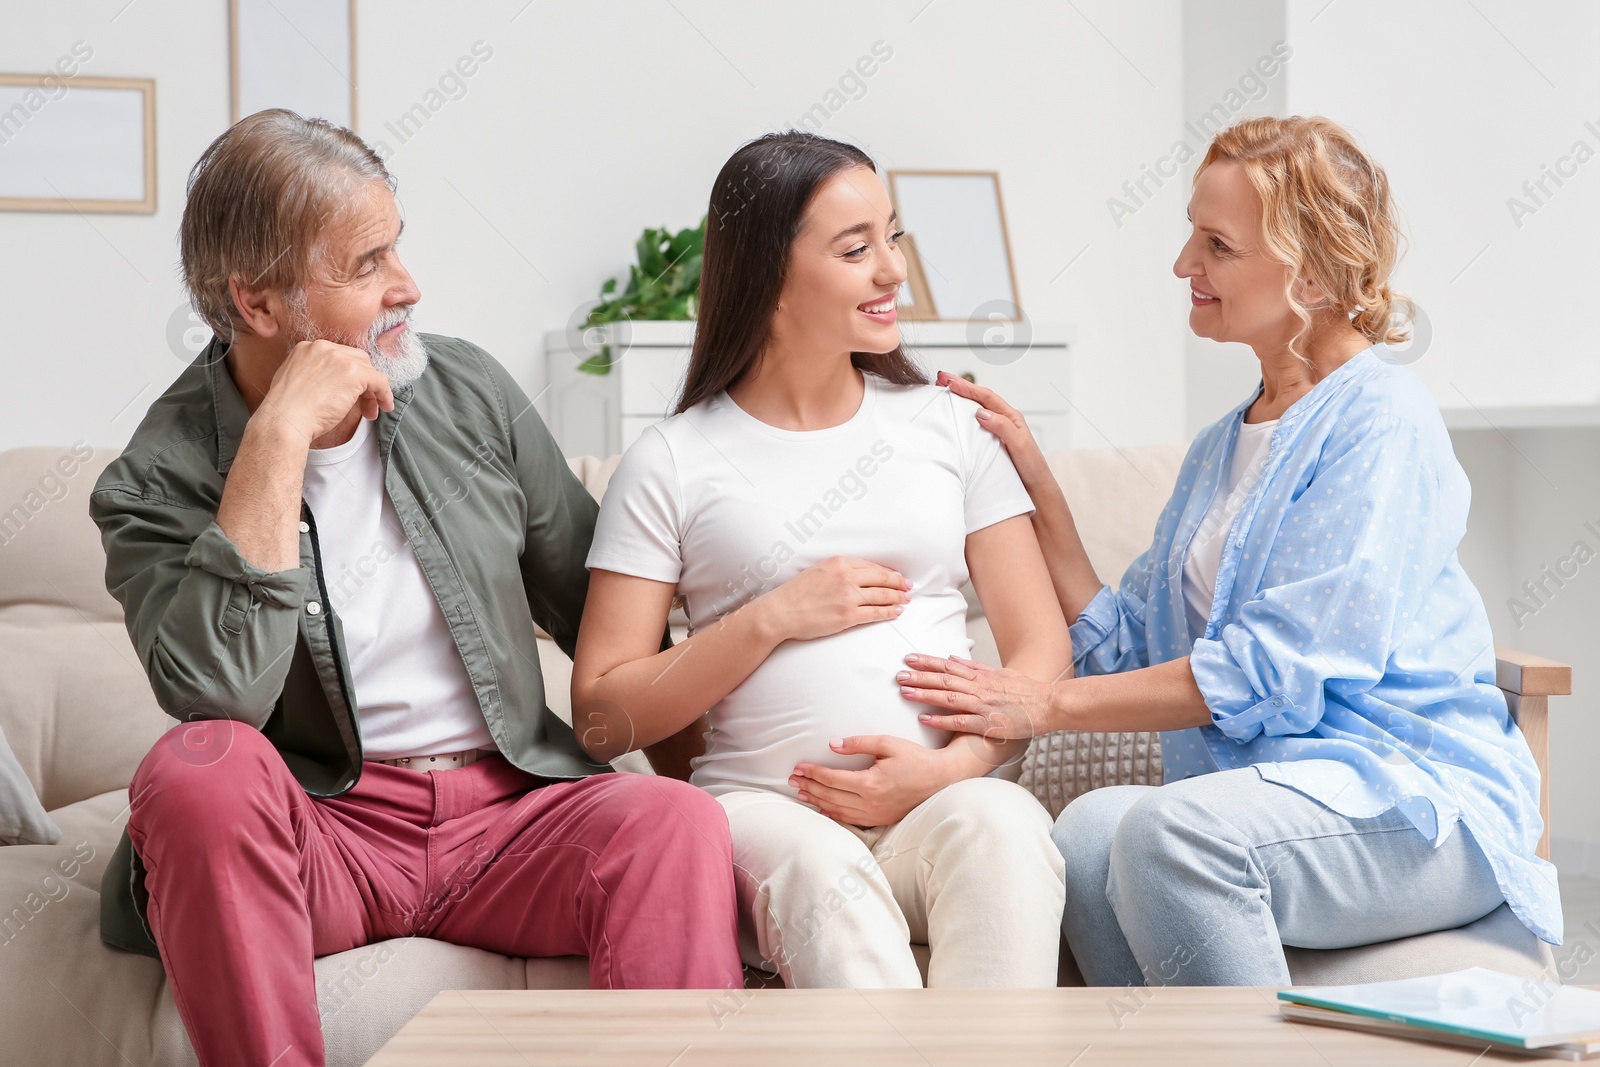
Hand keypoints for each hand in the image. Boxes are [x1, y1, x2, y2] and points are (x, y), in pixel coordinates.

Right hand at [259, 338, 395, 443]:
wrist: (285, 421)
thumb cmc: (288, 411)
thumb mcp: (296, 381)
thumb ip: (314, 374)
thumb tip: (333, 384)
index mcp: (307, 348)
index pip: (338, 357)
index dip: (348, 375)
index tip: (349, 392)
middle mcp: (324, 347)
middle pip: (356, 360)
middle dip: (362, 382)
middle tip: (363, 403)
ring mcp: (339, 358)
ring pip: (368, 370)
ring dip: (372, 391)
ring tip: (371, 410)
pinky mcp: (354, 373)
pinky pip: (379, 381)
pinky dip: (384, 394)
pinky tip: (384, 406)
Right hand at [758, 556, 911, 642]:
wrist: (780, 612)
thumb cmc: (795, 593)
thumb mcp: (818, 571)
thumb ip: (839, 571)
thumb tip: (860, 576)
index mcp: (839, 562)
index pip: (872, 566)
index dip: (888, 572)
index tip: (897, 576)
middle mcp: (846, 577)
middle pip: (882, 579)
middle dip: (898, 583)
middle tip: (908, 587)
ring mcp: (848, 596)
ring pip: (882, 596)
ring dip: (897, 598)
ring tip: (906, 600)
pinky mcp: (847, 615)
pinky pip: (875, 613)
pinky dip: (888, 612)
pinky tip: (896, 611)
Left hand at [790, 735, 947, 826]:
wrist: (941, 779)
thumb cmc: (915, 758)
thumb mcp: (888, 744)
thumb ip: (859, 743)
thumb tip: (833, 745)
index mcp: (870, 783)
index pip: (832, 779)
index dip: (812, 773)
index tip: (798, 767)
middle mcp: (869, 803)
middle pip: (830, 795)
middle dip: (809, 786)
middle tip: (791, 780)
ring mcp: (875, 814)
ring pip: (837, 810)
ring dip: (817, 801)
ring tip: (801, 793)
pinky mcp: (881, 820)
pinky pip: (851, 820)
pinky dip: (833, 814)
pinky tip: (823, 808)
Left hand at [897, 653, 1056, 739]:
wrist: (1048, 704)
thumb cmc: (1026, 691)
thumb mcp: (1001, 673)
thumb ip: (976, 667)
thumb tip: (954, 658)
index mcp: (982, 676)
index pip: (949, 666)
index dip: (928, 662)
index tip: (910, 658)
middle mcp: (980, 688)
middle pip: (944, 680)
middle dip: (920, 676)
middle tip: (899, 675)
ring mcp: (983, 706)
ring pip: (949, 698)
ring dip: (926, 694)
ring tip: (906, 692)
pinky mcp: (987, 724)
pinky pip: (960, 722)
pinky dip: (941, 720)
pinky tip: (925, 719)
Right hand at [936, 371, 1049, 487]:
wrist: (1035, 487)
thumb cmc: (1032, 467)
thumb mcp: (1020, 445)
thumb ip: (1002, 427)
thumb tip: (981, 412)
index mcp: (1010, 417)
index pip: (985, 396)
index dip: (967, 387)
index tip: (949, 381)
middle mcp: (1002, 421)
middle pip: (978, 399)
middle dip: (959, 387)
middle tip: (940, 379)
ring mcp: (995, 431)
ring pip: (974, 410)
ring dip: (959, 400)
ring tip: (942, 392)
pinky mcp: (988, 443)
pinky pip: (973, 426)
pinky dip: (961, 418)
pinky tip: (952, 418)